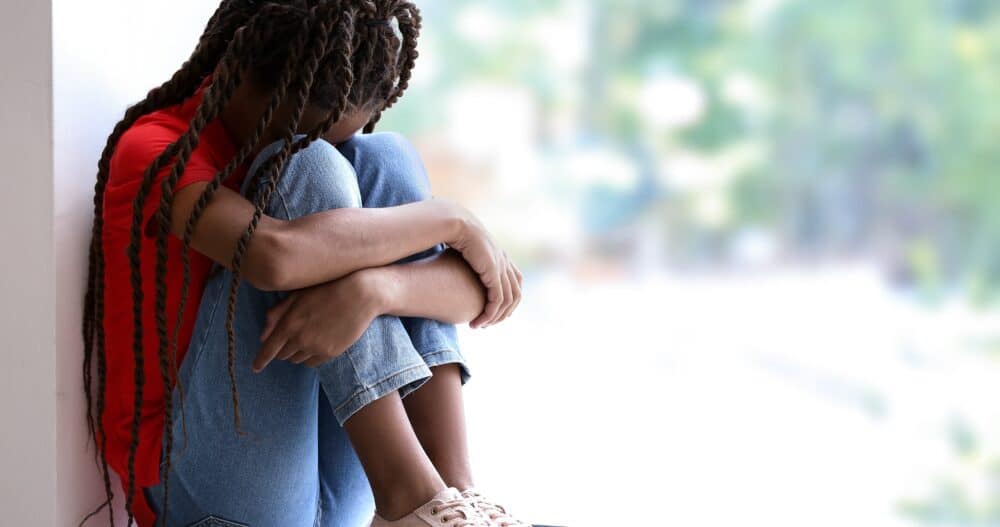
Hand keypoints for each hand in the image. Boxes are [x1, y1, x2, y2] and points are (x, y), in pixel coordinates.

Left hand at [252, 272, 382, 370]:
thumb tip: (263, 335)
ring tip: (308, 335)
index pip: (268, 349)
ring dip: (296, 352)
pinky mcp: (331, 353)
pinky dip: (310, 356)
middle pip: (282, 355)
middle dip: (281, 349)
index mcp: (289, 323)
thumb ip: (277, 313)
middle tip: (290, 337)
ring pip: (297, 360)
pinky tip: (318, 342)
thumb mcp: (299, 295)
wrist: (361, 294)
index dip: (260, 360)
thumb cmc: (327, 289)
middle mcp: (300, 339)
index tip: (255, 368)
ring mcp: (316, 348)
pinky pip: (312, 363)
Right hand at [446, 206, 522, 327]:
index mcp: (501, 255)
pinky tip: (478, 321)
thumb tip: (458, 269)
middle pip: (516, 293)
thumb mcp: (462, 250)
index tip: (490, 309)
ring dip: (495, 316)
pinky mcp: (493, 273)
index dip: (507, 298)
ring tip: (481, 325)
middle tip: (488, 323)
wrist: (456, 223)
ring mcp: (501, 267)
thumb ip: (466, 261)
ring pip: (508, 300)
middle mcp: (505, 262)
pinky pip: (497, 299)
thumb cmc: (453, 235)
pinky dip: (490, 313)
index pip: (515, 281)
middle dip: (505, 312)